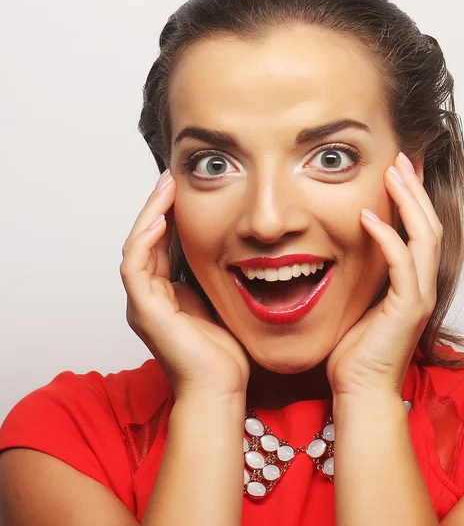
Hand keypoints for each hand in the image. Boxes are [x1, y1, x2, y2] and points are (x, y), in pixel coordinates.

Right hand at [119, 169, 249, 400]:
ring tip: (165, 187)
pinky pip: (136, 269)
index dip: (167, 214)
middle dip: (156, 207)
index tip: (181, 188)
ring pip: (135, 248)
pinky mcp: (145, 313)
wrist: (221, 388)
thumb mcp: (218, 301)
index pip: (159, 244)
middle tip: (170, 178)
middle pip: (144, 241)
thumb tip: (225, 248)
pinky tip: (160, 220)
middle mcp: (148, 297)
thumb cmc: (224, 352)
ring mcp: (143, 304)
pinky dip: (144, 242)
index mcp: (164, 294)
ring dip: (149, 215)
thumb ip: (210, 277)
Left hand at [326, 153, 442, 398]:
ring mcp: (419, 297)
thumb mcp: (358, 301)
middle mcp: (422, 285)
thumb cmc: (354, 351)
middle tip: (398, 160)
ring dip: (408, 202)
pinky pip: (401, 265)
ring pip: (424, 237)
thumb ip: (362, 273)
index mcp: (411, 282)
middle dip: (414, 190)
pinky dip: (387, 238)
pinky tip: (367, 217)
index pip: (419, 230)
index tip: (396, 170)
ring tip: (392, 173)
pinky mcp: (408, 310)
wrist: (360, 390)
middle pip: (429, 225)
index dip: (411, 199)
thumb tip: (343, 245)